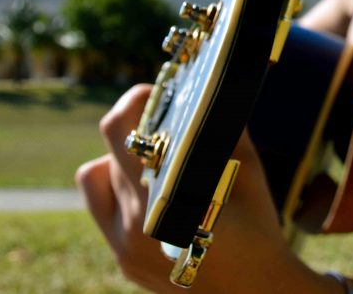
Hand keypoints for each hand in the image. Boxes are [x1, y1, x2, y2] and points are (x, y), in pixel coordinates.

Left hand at [76, 84, 333, 292]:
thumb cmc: (258, 232)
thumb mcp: (247, 172)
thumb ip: (221, 128)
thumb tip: (207, 90)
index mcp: (162, 200)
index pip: (121, 132)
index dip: (135, 101)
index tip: (156, 93)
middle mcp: (133, 226)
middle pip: (107, 151)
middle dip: (134, 128)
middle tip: (160, 121)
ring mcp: (123, 249)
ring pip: (94, 179)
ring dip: (118, 162)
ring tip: (152, 162)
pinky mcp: (123, 263)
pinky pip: (105, 212)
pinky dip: (123, 192)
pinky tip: (155, 192)